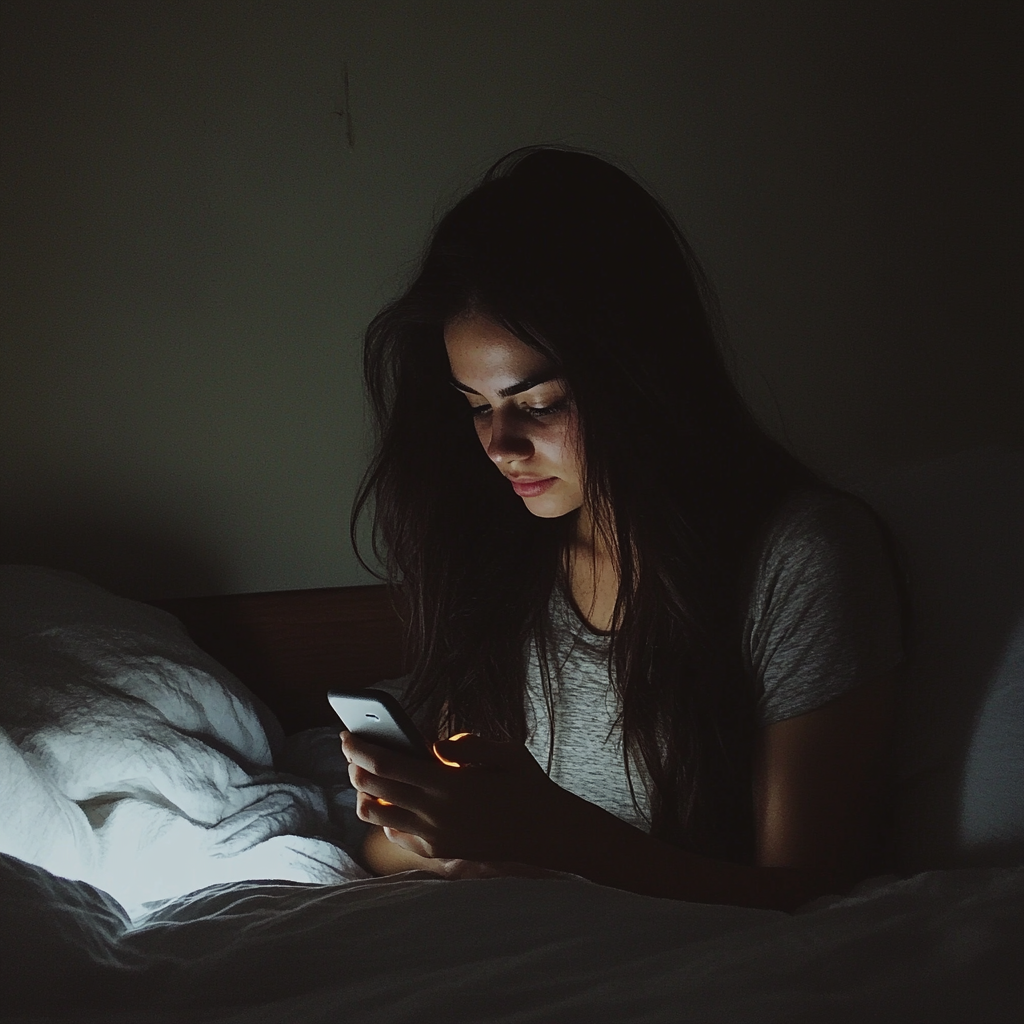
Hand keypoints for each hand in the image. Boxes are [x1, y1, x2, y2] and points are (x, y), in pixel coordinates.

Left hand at [340, 730, 573, 864]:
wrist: (550, 835)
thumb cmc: (528, 786)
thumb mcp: (504, 753)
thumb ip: (465, 745)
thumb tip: (433, 746)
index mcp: (448, 784)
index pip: (387, 764)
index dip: (361, 748)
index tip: (346, 734)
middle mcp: (435, 814)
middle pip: (373, 789)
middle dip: (354, 766)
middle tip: (350, 749)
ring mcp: (435, 837)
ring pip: (377, 817)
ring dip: (365, 794)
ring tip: (367, 776)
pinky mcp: (440, 852)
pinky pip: (398, 835)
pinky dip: (387, 817)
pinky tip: (392, 800)